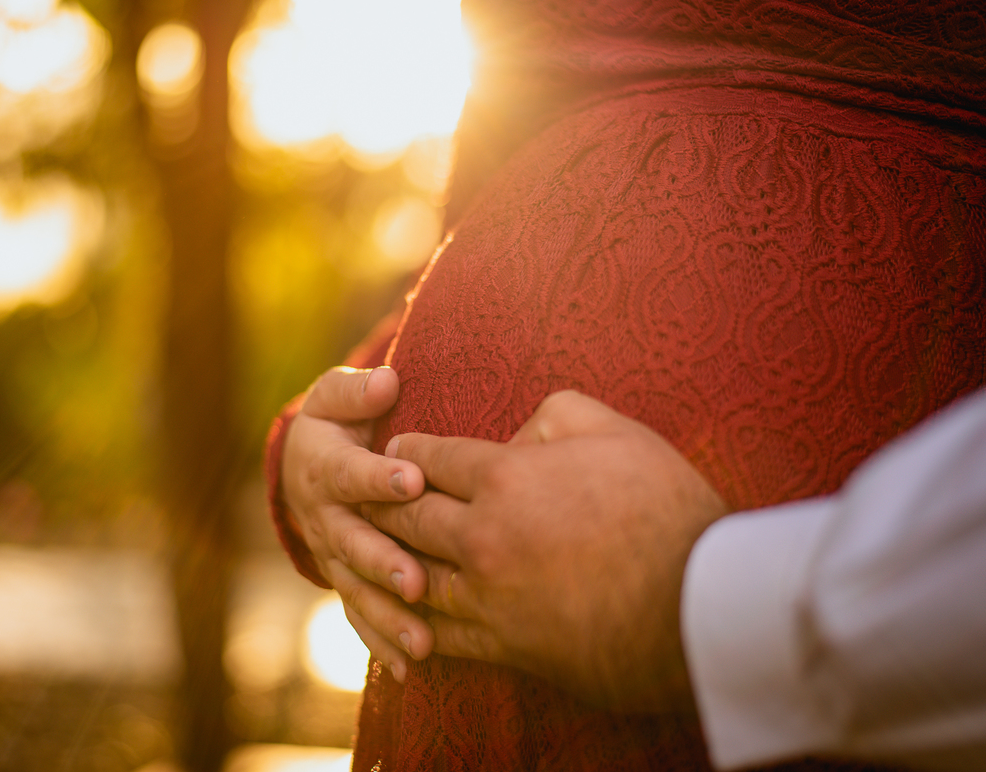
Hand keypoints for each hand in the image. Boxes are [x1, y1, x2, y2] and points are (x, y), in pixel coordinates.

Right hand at [281, 366, 434, 680]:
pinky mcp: (345, 582)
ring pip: (357, 590)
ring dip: (388, 616)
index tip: (410, 479)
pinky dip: (382, 643)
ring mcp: (334, 556)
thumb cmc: (338, 423)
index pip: (349, 472)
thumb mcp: (336, 396)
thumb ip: (357, 391)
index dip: (376, 477)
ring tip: (423, 641)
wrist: (308, 465)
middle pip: (352, 542)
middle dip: (382, 561)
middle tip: (414, 580)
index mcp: (324, 467)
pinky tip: (412, 667)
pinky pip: (360, 616)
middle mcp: (325, 518)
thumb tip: (386, 381)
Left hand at [363, 390, 729, 709]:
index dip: (406, 448)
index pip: (429, 456)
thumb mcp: (614, 430)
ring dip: (385, 562)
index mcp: (504, 478)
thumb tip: (517, 433)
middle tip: (361, 492)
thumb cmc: (667, 508)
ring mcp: (488, 598)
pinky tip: (404, 617)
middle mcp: (481, 538)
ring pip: (411, 577)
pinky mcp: (505, 647)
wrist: (701, 605)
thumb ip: (552, 414)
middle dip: (379, 500)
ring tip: (371, 552)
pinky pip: (440, 635)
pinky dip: (413, 624)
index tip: (396, 447)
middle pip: (405, 515)